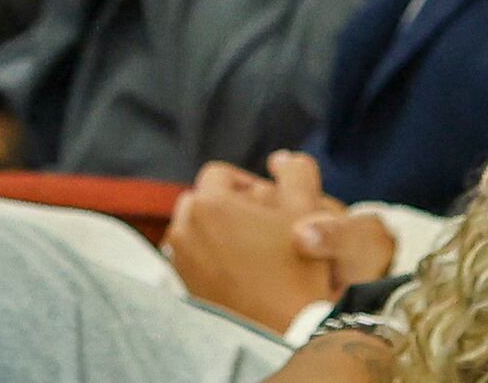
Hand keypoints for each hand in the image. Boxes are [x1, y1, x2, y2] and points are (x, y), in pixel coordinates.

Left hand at [167, 150, 382, 331]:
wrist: (291, 330)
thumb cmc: (299, 267)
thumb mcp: (306, 208)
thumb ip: (296, 171)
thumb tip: (282, 158)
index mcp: (208, 204)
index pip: (220, 174)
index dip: (247, 181)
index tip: (269, 201)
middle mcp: (184, 229)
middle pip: (203, 200)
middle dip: (229, 205)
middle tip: (260, 224)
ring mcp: (180, 260)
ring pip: (196, 228)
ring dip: (218, 229)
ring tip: (252, 247)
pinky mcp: (183, 286)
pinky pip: (193, 257)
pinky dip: (211, 255)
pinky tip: (241, 269)